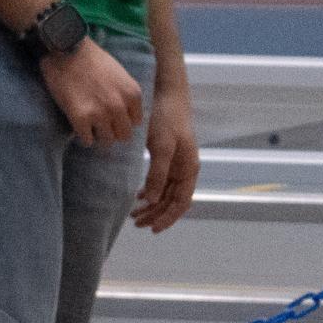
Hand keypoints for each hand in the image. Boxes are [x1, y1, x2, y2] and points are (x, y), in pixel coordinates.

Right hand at [39, 35, 144, 147]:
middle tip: (101, 123)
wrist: (67, 49)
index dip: (123, 119)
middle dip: (113, 130)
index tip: (113, 115)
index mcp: (132, 94)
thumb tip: (125, 115)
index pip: (136, 122)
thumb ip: (125, 95)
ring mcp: (100, 114)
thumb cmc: (93, 59)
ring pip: (106, 141)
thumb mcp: (120, 75)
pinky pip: (87, 141)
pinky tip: (79, 124)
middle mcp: (119, 106)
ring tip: (90, 123)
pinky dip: (83, 135)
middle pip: (123, 136)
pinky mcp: (80, 119)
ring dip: (98, 134)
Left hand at [133, 79, 199, 231]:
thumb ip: (158, 173)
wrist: (167, 93)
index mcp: (189, 170)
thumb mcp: (162, 146)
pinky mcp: (168, 156)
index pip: (181, 203)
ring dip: (152, 205)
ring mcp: (177, 164)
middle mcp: (185, 170)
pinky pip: (161, 181)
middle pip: (172, 201)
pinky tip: (139, 195)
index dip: (168, 218)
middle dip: (156, 214)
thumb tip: (153, 199)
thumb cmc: (167, 118)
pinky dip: (151, 191)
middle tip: (136, 223)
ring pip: (165, 193)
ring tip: (134, 214)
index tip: (152, 229)